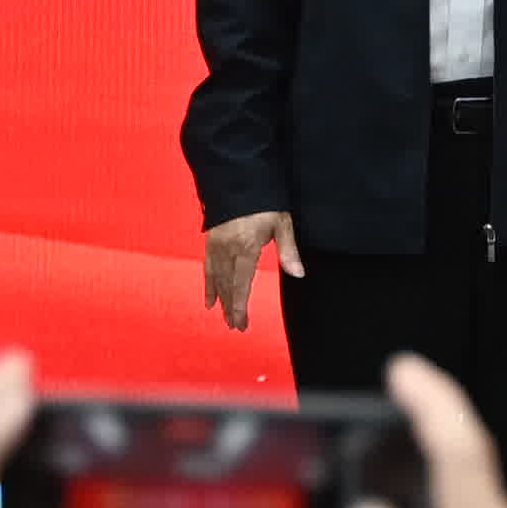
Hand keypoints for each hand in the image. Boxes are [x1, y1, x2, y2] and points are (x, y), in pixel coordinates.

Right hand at [201, 212, 290, 332]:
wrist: (239, 180)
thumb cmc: (265, 201)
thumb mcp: (282, 223)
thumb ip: (288, 250)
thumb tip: (298, 274)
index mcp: (245, 247)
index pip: (241, 284)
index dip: (240, 306)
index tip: (241, 324)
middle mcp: (227, 249)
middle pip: (227, 286)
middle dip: (232, 308)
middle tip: (236, 327)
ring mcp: (216, 246)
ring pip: (216, 280)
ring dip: (222, 301)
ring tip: (227, 319)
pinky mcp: (210, 242)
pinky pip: (207, 268)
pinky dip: (208, 286)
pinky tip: (210, 302)